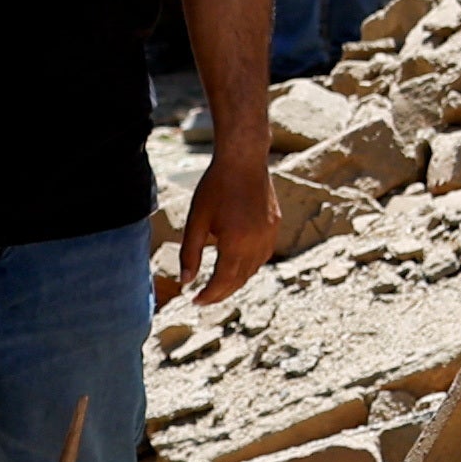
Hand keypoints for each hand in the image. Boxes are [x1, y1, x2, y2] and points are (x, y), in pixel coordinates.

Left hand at [171, 145, 277, 305]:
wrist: (244, 160)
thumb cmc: (216, 188)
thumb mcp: (196, 221)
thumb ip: (190, 253)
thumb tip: (186, 281)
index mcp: (236, 243)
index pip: (223, 281)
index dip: (209, 295)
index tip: (195, 301)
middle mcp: (257, 242)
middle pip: (240, 280)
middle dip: (221, 293)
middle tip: (204, 299)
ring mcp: (269, 234)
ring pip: (254, 269)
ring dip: (236, 281)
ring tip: (218, 285)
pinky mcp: (274, 225)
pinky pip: (263, 255)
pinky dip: (249, 266)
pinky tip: (237, 264)